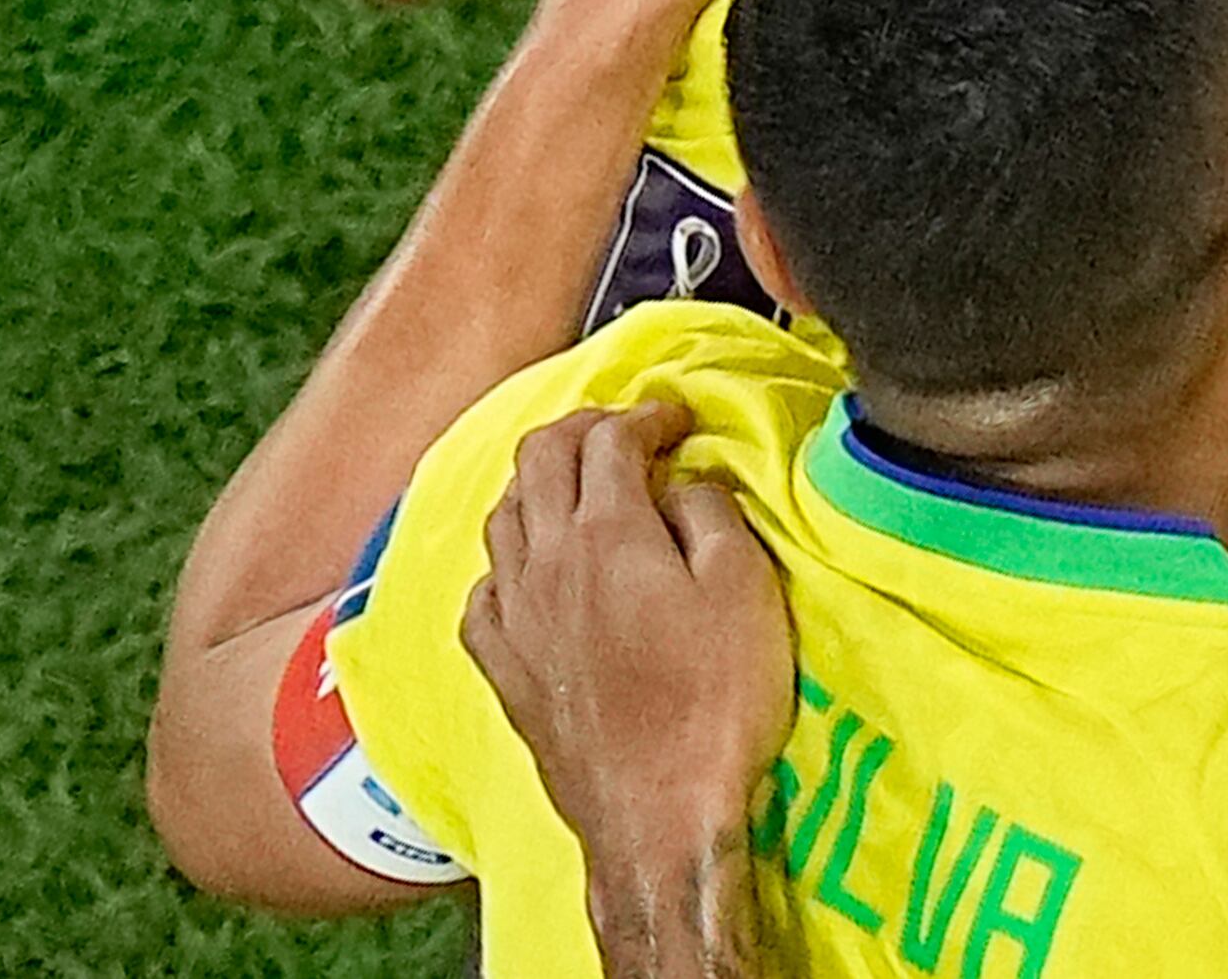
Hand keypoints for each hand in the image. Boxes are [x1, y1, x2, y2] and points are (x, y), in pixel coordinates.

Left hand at [464, 405, 793, 974]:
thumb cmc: (715, 699)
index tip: (681, 419)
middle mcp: (545, 561)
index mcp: (608, 532)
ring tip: (580, 486)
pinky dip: (508, 560)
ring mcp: (513, 617)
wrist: (656, 813)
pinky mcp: (500, 668)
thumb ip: (710, 512)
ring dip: (540, 482)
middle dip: (584, 428)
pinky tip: (533, 571)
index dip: (648, 413)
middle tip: (628, 432)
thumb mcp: (744, 587)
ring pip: (504, 516)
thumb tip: (682, 480)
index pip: (611, 437)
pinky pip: (483, 589)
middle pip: (540, 458)